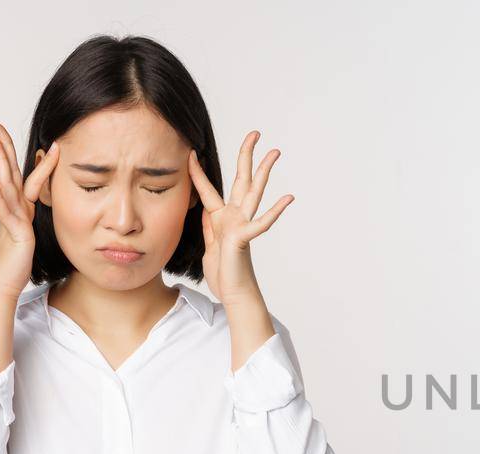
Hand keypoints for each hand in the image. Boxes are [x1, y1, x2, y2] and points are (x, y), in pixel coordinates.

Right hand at [0, 122, 57, 296]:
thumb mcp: (30, 233)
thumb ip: (30, 216)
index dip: (27, 157)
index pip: (23, 176)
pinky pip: (4, 212)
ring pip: (6, 186)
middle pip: (8, 173)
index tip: (31, 138)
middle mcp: (14, 210)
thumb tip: (35, 203)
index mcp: (21, 208)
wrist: (5, 284)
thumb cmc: (18, 261)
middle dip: (3, 149)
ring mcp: (11, 220)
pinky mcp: (13, 233)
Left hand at [187, 130, 294, 303]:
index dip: (197, 171)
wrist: (232, 293)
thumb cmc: (223, 272)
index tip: (191, 153)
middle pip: (241, 179)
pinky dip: (275, 211)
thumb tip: (204, 206)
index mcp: (221, 217)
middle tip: (255, 133)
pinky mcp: (245, 237)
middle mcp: (235, 216)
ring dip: (264, 171)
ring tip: (275, 152)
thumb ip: (207, 224)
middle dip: (246, 155)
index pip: (207, 188)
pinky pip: (262, 222)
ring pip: (254, 192)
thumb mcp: (208, 243)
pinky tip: (288, 197)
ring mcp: (242, 224)